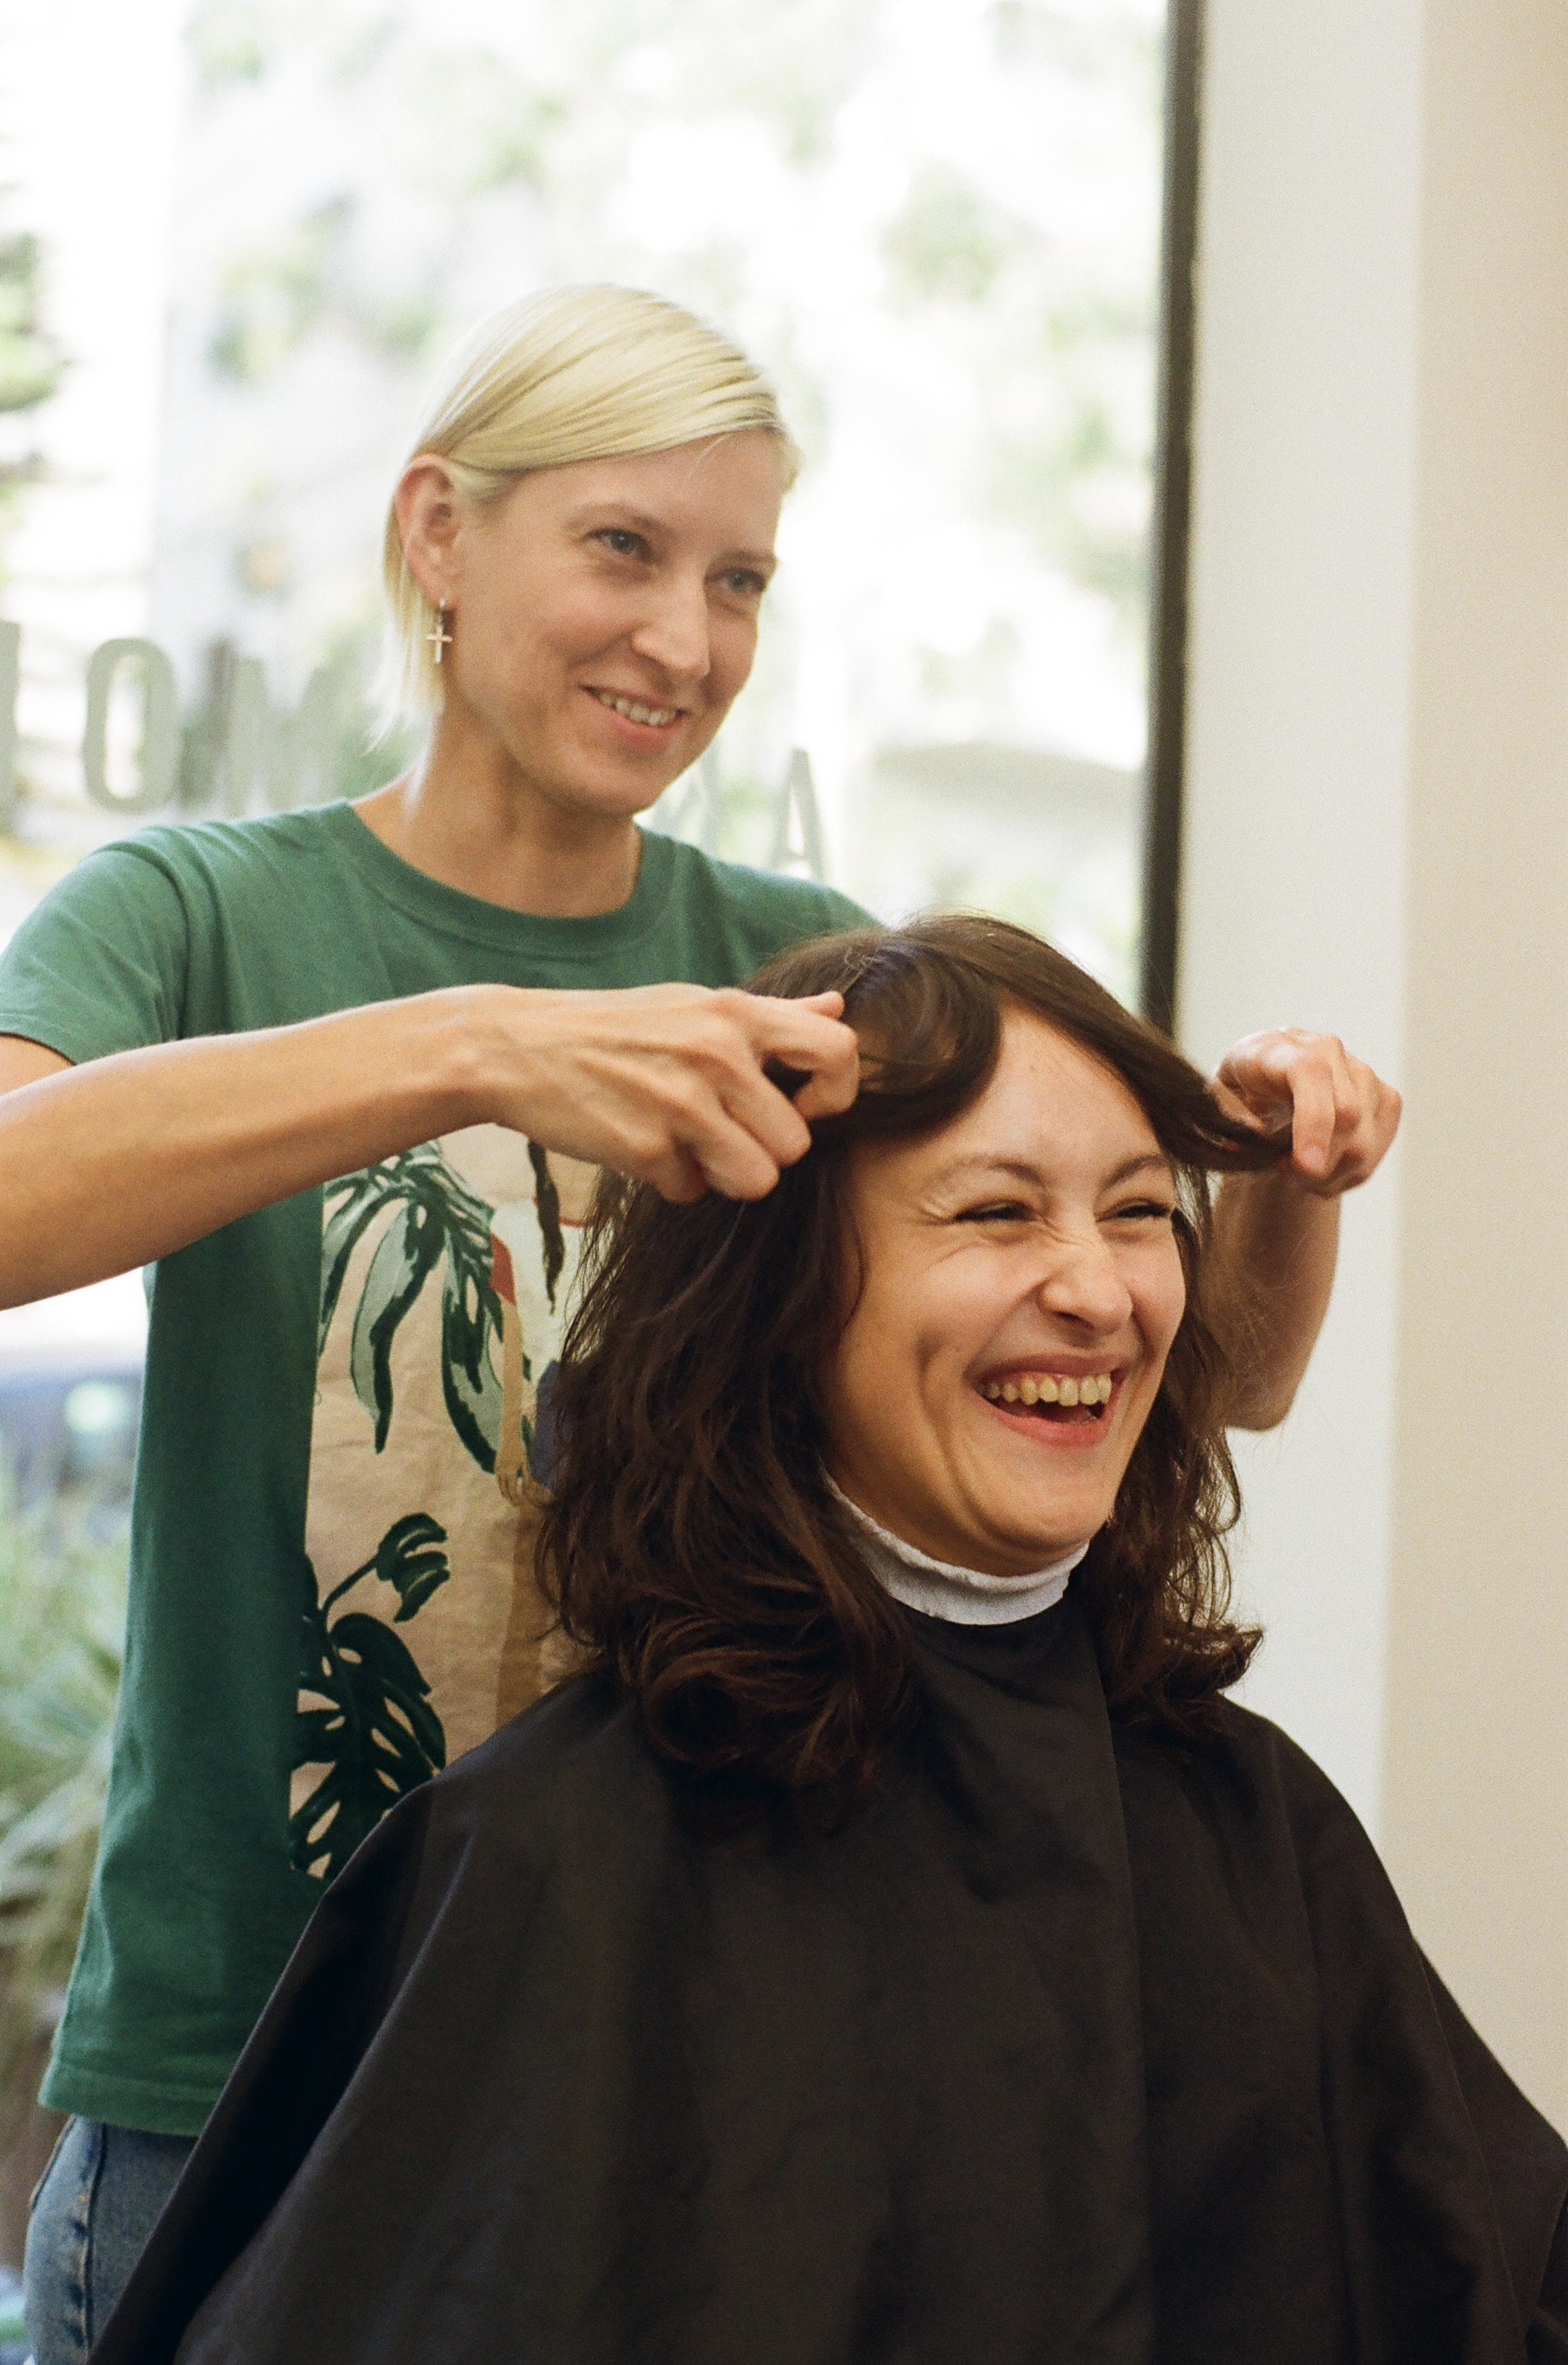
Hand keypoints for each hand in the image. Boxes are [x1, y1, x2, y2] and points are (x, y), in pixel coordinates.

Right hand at [477, 982, 860, 1202]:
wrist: (515, 1048)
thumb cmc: (617, 1027)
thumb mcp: (694, 1004)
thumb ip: (773, 1012)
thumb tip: (839, 1004)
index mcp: (736, 1013)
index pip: (838, 1052)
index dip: (836, 1093)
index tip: (803, 1106)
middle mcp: (717, 1054)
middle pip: (795, 1144)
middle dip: (763, 1151)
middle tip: (723, 1133)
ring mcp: (680, 1102)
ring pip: (756, 1180)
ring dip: (725, 1176)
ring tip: (689, 1145)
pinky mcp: (644, 1147)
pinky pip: (693, 1192)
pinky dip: (671, 1182)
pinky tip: (643, 1146)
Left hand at [1210, 1029, 1400, 1196]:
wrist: (1264, 1094)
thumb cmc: (1236, 1101)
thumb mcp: (1214, 1105)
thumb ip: (1228, 1114)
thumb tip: (1255, 1129)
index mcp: (1278, 1047)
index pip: (1311, 1073)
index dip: (1313, 1121)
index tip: (1306, 1167)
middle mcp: (1326, 1049)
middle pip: (1346, 1115)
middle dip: (1319, 1164)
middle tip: (1290, 1178)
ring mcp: (1360, 1071)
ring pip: (1364, 1139)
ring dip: (1332, 1174)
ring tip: (1303, 1176)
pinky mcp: (1384, 1095)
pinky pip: (1378, 1147)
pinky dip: (1352, 1173)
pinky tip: (1326, 1169)